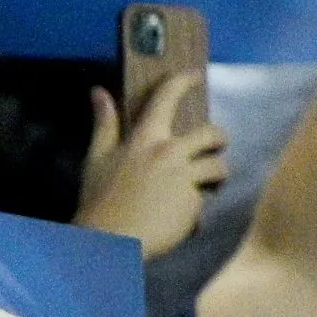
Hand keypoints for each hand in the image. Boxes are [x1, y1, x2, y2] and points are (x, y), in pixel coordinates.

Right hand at [74, 67, 230, 259]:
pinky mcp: (194, 204)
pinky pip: (206, 205)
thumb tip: (98, 92)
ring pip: (219, 168)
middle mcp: (169, 153)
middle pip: (212, 134)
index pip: (166, 100)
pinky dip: (197, 214)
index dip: (183, 82)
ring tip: (202, 189)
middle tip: (215, 148)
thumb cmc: (99, 200)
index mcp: (145, 139)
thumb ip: (104, 124)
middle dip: (219, 140)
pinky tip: (181, 222)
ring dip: (215, 178)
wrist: (110, 241)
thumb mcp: (97, 158)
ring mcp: (185, 178)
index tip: (196, 75)